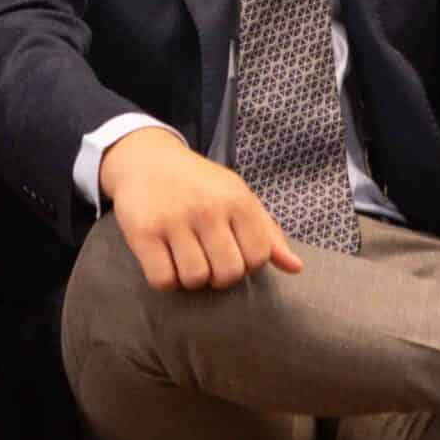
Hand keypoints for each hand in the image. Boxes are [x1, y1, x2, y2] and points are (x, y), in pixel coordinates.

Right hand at [101, 127, 304, 290]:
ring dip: (191, 278)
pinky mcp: (143, 232)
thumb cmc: (199, 184)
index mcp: (237, 199)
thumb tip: (296, 267)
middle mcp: (208, 208)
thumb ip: (268, 233)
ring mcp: (174, 220)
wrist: (146, 160)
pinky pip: (163, 280)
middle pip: (228, 274)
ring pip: (195, 279)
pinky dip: (166, 280)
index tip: (232, 251)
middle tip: (208, 259)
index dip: (247, 264)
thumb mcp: (238, 197)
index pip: (258, 257)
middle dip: (219, 276)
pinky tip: (166, 261)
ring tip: (186, 257)